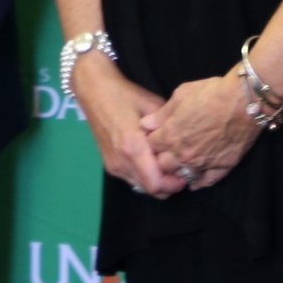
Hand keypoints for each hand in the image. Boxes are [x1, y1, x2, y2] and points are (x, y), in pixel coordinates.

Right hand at [68, 52, 179, 196]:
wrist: (95, 92)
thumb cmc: (125, 95)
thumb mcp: (153, 106)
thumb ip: (167, 128)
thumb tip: (182, 145)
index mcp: (133, 148)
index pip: (155, 183)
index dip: (174, 184)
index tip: (187, 173)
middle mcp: (121, 162)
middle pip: (150, 190)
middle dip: (169, 185)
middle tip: (182, 171)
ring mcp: (113, 165)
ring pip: (141, 187)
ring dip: (157, 182)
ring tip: (169, 165)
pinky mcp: (110, 165)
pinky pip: (132, 179)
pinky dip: (146, 176)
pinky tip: (154, 162)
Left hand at [141, 72, 260, 188]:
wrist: (244, 99)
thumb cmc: (212, 92)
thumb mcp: (182, 94)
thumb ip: (162, 113)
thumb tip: (146, 123)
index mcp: (171, 135)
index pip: (151, 145)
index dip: (154, 139)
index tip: (158, 136)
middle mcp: (183, 153)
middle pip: (163, 165)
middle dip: (163, 157)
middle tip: (169, 150)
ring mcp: (202, 163)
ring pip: (182, 176)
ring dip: (179, 170)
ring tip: (181, 164)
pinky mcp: (221, 166)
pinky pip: (206, 181)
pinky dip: (199, 182)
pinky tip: (195, 181)